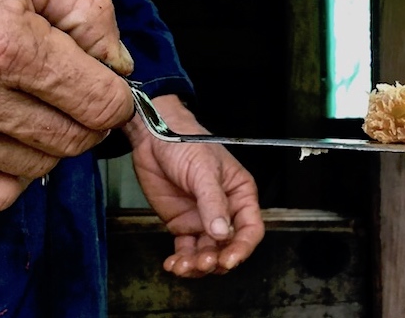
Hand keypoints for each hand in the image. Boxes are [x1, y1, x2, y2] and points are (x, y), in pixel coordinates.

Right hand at [0, 0, 134, 210]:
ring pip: (39, 167)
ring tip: (30, 106)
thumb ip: (87, 13)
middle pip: (75, 139)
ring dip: (49, 143)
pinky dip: (13, 174)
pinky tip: (5, 139)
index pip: (102, 103)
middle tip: (73, 94)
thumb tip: (120, 65)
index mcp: (8, 45)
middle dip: (88, 119)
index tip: (109, 86)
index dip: (117, 97)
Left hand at [124, 95, 263, 277]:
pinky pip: (186, 250)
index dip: (242, 247)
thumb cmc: (186, 143)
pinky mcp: (182, 224)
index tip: (229, 260)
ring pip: (207, 252)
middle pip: (229, 246)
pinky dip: (181, 261)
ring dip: (198, 265)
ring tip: (183, 266)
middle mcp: (224, 211)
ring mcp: (202, 220)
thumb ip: (212, 202)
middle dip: (217, 260)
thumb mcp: (203, 171)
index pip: (250, 229)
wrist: (153, 138)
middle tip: (202, 262)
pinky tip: (173, 265)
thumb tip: (221, 232)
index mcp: (240, 195)